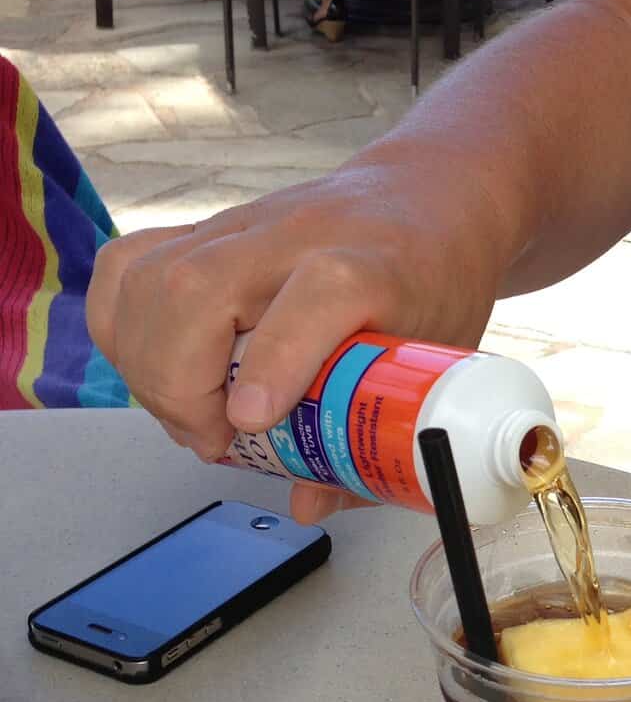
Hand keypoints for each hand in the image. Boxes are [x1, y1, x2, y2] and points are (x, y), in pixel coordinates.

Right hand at [86, 154, 512, 462]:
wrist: (429, 198)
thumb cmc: (437, 282)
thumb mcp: (433, 363)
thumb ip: (377, 437)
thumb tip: (308, 503)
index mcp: (375, 267)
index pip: (321, 295)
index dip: (278, 360)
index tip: (250, 422)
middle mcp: (300, 236)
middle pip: (200, 287)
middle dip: (180, 384)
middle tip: (213, 442)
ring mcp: (244, 226)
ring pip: (151, 277)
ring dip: (147, 364)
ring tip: (190, 417)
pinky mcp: (207, 229)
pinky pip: (130, 265)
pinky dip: (123, 325)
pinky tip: (155, 368)